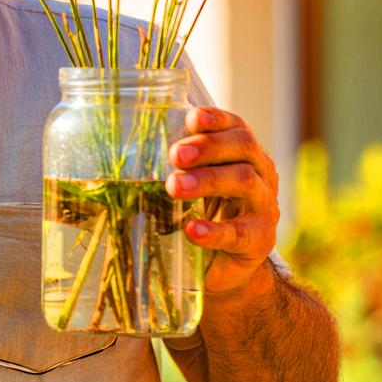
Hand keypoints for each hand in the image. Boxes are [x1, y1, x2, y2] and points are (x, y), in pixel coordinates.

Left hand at [166, 106, 279, 295]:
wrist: (225, 263)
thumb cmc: (203, 212)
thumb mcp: (191, 183)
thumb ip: (172, 166)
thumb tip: (119, 155)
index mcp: (243, 154)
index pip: (236, 126)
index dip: (216, 119)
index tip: (192, 118)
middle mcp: (259, 174)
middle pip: (242, 147)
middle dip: (207, 146)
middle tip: (176, 155)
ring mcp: (263, 207)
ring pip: (243, 182)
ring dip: (207, 180)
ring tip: (175, 187)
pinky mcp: (260, 240)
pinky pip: (240, 233)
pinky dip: (214, 231)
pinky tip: (192, 230)